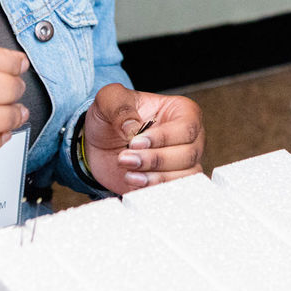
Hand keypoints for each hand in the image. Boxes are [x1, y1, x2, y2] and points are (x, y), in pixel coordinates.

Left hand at [82, 83, 203, 192]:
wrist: (100, 142)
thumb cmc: (112, 116)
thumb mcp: (110, 99)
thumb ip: (120, 107)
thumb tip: (133, 127)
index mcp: (183, 111)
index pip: (186, 128)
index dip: (162, 138)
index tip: (134, 141)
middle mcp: (190, 138)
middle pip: (187, 155)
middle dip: (154, 160)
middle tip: (126, 158)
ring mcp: (183, 162)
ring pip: (183, 176)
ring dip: (153, 177)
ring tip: (128, 171)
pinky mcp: (172, 182)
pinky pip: (174, 191)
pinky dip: (153, 189)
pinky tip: (133, 180)